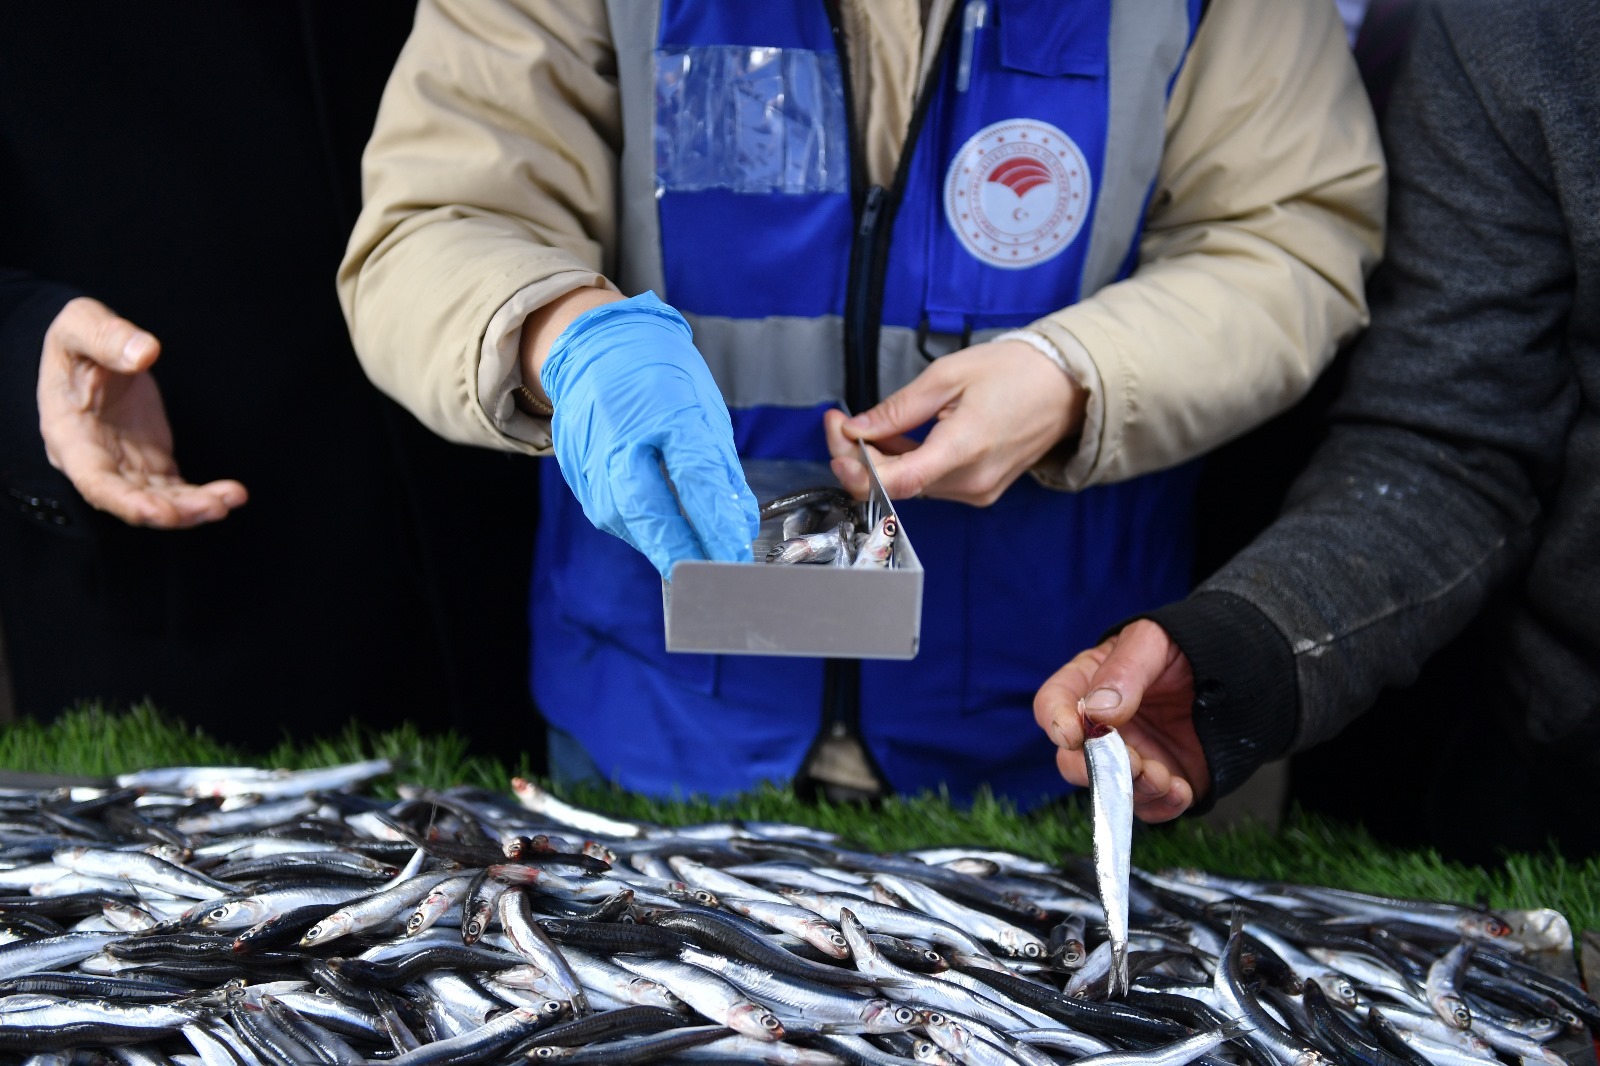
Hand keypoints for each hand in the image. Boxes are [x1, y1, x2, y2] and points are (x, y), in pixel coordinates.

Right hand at [36, 297, 246, 527]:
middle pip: (132, 500)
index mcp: (70, 435)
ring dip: (195, 507)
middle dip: (171, 511)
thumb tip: (146, 353)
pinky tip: (234, 495)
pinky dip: (204, 496)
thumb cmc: (76, 342)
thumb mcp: (79, 325)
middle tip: (213, 508)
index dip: (125, 501)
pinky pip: (177, 491)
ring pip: (159, 501)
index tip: (160, 512)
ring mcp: (126, 467)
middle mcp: (96, 462)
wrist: (90, 355)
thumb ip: (105, 337)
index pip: (94, 481)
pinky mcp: (151, 464)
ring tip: (231, 500)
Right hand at [538, 292, 758, 579]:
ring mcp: (594, 466)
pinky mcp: (582, 484)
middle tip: (717, 578)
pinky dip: (647, 532)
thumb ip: (722, 472)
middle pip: (652, 515)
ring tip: (701, 562)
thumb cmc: (660, 376)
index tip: (738, 557)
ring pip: (634, 527)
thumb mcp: (704, 410)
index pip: (697, 481)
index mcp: (664, 414)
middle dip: (686, 554)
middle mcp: (621, 443)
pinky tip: (667, 534)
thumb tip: (741, 524)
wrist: (595, 350)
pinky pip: (620, 520)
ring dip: (668, 549)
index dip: (718, 526)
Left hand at [823, 339, 1084, 503]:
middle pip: (896, 485)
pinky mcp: (980, 490)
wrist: (1065, 387)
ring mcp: (977, 491)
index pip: (897, 481)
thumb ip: (898, 409)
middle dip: (860, 456)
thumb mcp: (947, 376)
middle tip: (843, 421)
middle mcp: (971, 481)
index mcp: (964, 448)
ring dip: (883, 460)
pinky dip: (907, 464)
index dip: (857, 466)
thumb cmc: (1015, 372)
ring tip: (874, 424)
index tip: (839, 437)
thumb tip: (858, 429)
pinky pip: (930, 483)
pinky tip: (900, 438)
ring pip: (910, 486)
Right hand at [1033, 620, 1209, 821]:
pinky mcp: (1161, 782)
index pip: (1053, 704)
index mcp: (1087, 685)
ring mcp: (1130, 758)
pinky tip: (1181, 790)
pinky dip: (1162, 806)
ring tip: (1163, 777)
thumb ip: (1124, 672)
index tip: (1072, 734)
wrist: (1236, 669)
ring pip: (1111, 789)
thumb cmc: (1183, 647)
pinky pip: (1150, 807)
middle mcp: (1101, 728)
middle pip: (1073, 760)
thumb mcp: (1152, 642)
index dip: (1055, 721)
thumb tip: (1097, 712)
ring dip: (1133, 789)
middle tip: (1130, 761)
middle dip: (1097, 767)